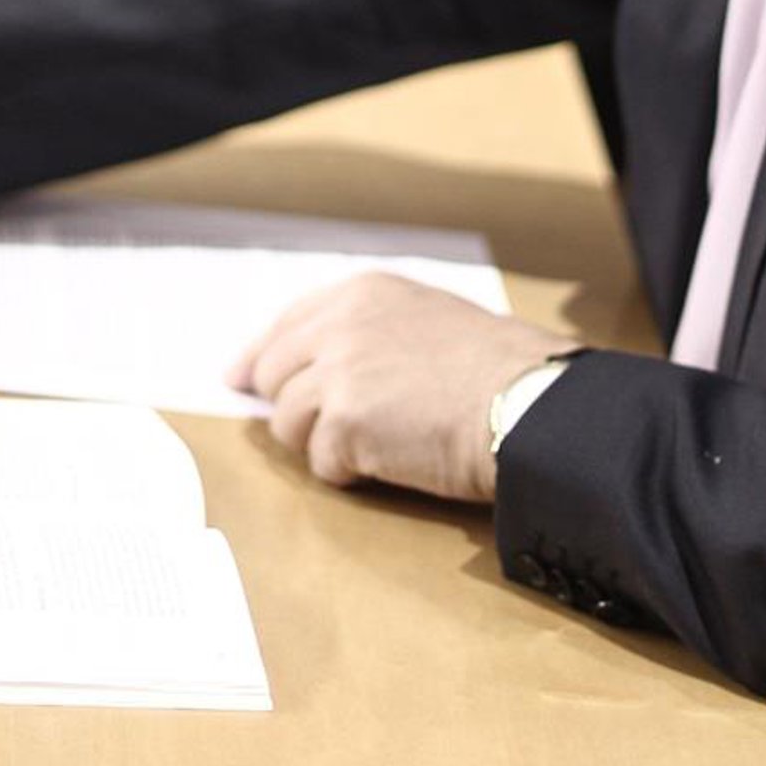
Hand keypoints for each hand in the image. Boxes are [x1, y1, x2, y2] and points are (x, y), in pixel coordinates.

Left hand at [229, 274, 568, 503]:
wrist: (523, 403)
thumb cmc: (496, 369)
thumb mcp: (426, 318)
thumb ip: (367, 331)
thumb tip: (314, 366)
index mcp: (361, 293)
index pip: (285, 324)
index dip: (260, 356)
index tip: (241, 378)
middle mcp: (339, 325)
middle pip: (271, 373)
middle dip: (289, 406)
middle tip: (318, 431)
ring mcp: (337, 373)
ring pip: (288, 423)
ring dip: (323, 442)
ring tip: (377, 444)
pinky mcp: (344, 424)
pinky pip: (322, 462)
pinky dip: (348, 472)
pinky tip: (389, 462)